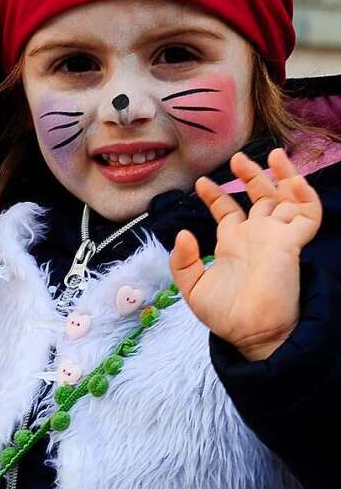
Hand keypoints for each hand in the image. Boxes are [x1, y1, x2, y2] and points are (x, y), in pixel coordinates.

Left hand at [169, 149, 321, 360]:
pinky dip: (305, 196)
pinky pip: (307, 215)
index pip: (228, 211)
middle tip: (237, 158)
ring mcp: (276, 238)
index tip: (201, 183)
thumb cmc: (225, 316)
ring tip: (272, 154)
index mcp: (233, 243)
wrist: (249, 334)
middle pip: (260, 197)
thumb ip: (182, 261)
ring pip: (286, 199)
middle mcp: (256, 236)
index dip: (216, 195)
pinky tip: (293, 181)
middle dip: (250, 175)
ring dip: (283, 176)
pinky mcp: (292, 244)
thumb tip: (182, 233)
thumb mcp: (192, 287)